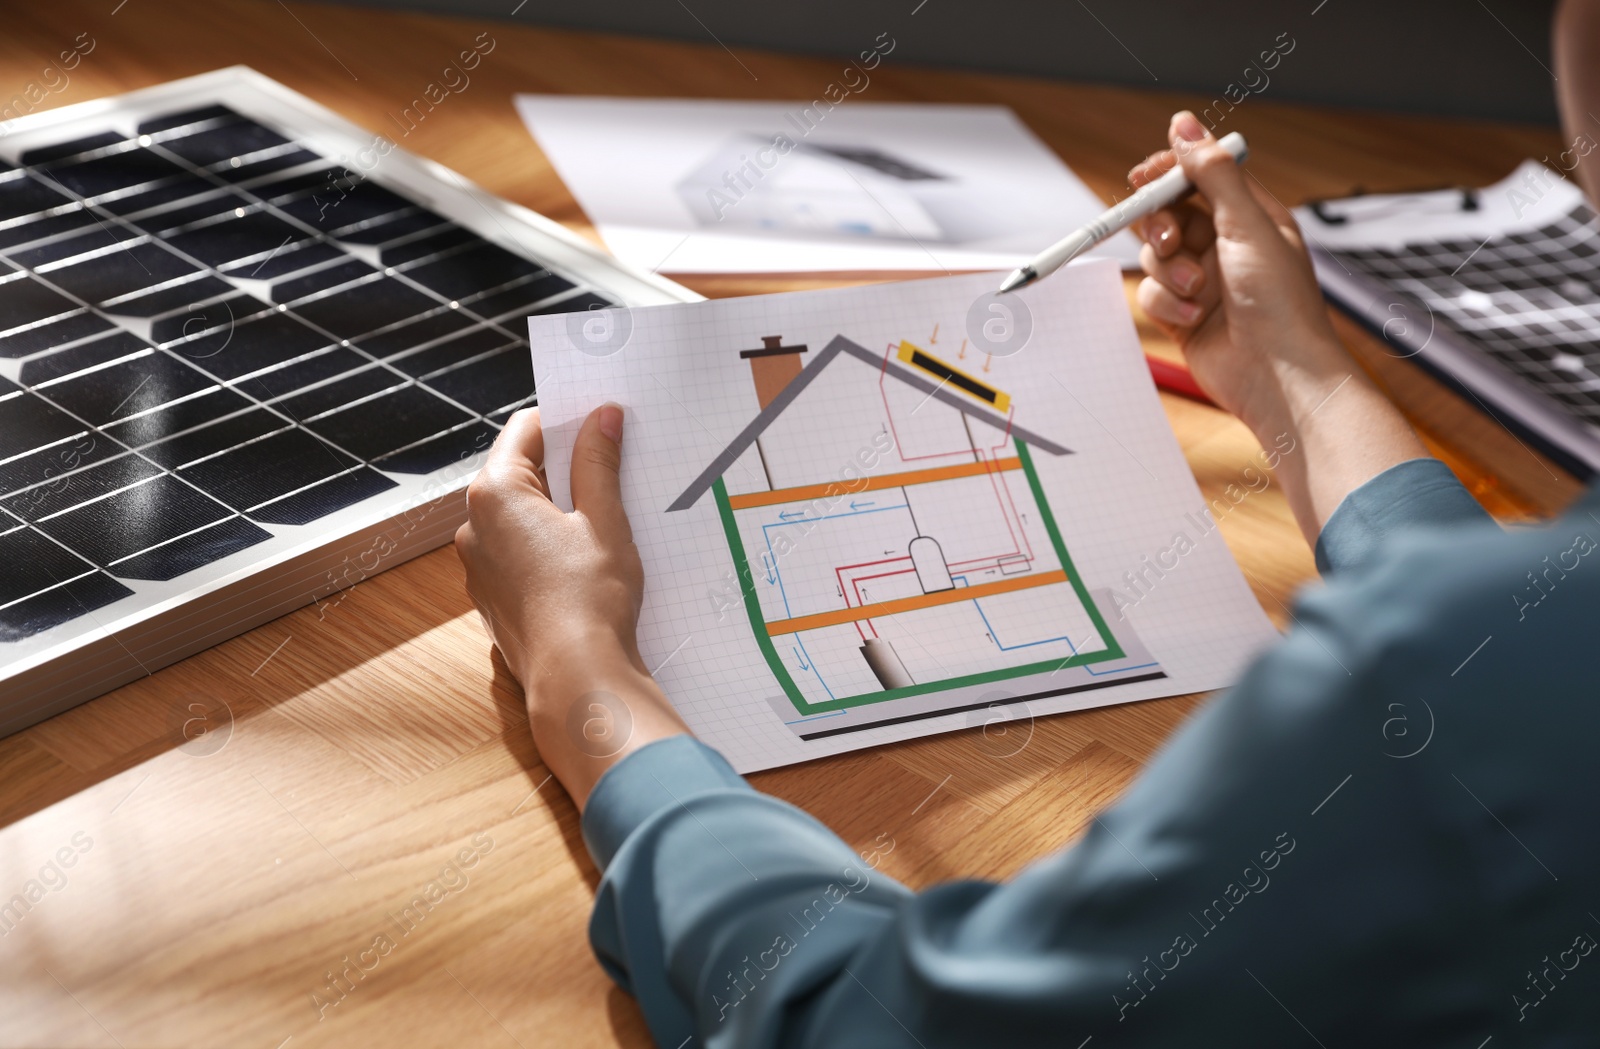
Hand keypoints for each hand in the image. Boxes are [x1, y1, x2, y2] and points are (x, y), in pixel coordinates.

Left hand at [454, 404, 685, 807]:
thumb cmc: (590, 598)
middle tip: (611, 471)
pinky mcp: (492, 597)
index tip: (599, 425)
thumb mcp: (604, 519)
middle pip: (520, 473)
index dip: (566, 422)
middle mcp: (472, 527)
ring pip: (519, 516)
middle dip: (565, 468)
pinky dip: (546, 547)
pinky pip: (518, 554)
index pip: (526, 430)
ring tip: (604, 523)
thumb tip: (601, 417)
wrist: (576, 677)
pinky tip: (584, 563)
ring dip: (557, 510)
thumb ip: (598, 461)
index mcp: (495, 495)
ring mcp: (478, 566)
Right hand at [1131, 111, 1350, 436]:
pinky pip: (1153, 293)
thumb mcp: (1249, 226)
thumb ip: (1212, 175)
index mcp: (1251, 215)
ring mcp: (1202, 279)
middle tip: (1169, 240)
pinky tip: (1193, 317)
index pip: (1199, 175)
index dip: (1169, 172)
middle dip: (1161, 225)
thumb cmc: (1281, 305)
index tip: (1145, 176)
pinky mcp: (1183, 313)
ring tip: (1195, 291)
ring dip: (1168, 272)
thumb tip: (1185, 125)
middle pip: (1168, 212)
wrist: (1277, 377)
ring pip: (1155, 254)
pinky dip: (1167, 304)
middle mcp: (1225, 243)